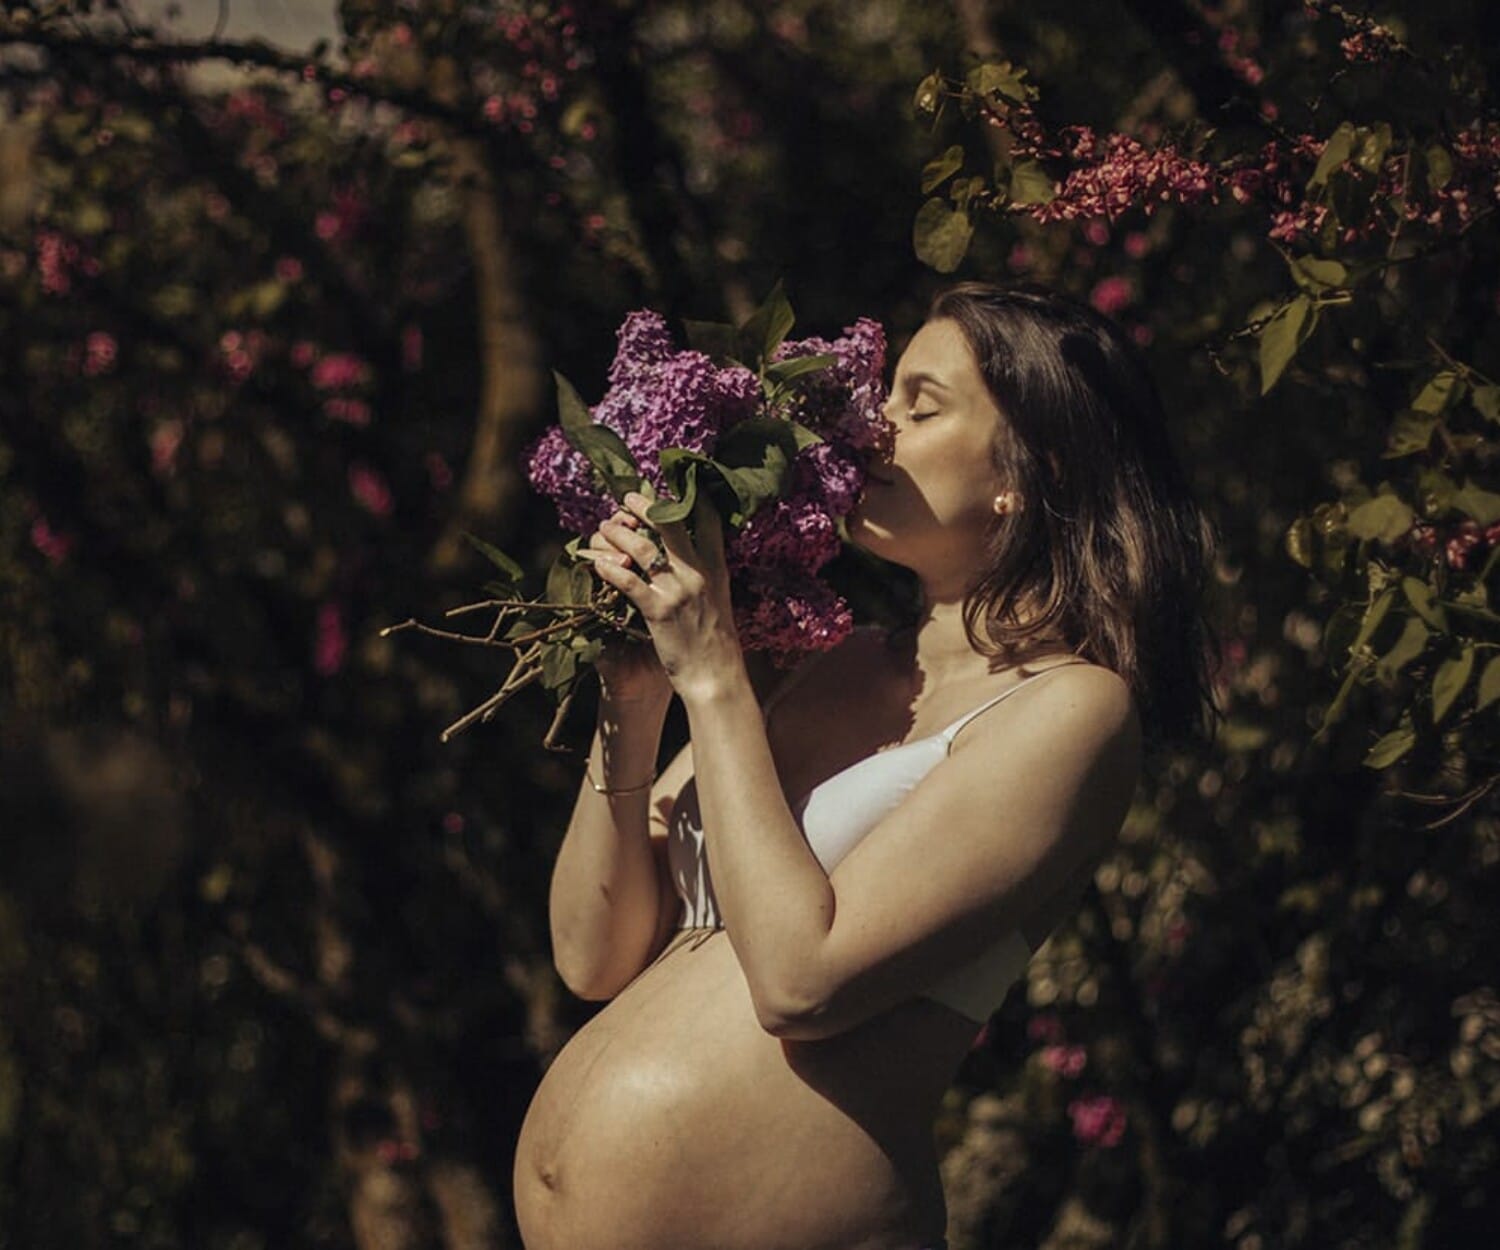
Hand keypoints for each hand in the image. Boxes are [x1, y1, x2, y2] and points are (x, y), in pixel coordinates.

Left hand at [586, 490, 744, 702]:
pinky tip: (597, 563)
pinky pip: (627, 581)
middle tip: (628, 498)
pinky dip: (609, 568)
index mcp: (716, 569)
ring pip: (642, 548)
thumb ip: (708, 575)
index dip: (693, 497)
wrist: (716, 677)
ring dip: (618, 534)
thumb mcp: (720, 600)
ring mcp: (677, 591)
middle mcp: (698, 574)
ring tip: (604, 527)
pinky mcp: (658, 611)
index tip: (679, 481)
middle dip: (646, 505)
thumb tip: (696, 554)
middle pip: (670, 524)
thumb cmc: (716, 643)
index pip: (709, 521)